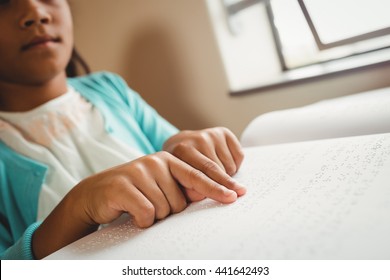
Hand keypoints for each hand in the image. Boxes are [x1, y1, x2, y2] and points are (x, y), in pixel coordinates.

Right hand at [32, 151, 239, 258]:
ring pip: (164, 210)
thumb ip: (182, 188)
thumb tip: (208, 193)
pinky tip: (131, 214)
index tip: (235, 196)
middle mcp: (156, 162)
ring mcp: (139, 171)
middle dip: (169, 211)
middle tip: (151, 204)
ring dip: (154, 217)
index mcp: (169, 160)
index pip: (199, 175)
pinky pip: (147, 213)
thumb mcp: (160, 186)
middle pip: (180, 202)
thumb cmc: (134, 192)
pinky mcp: (123, 186)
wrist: (96, 194)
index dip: (218, 187)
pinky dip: (141, 220)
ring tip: (139, 206)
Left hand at [163, 127, 245, 200]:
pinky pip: (238, 155)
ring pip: (229, 165)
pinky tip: (224, 165)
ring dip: (227, 175)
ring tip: (217, 176)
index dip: (215, 189)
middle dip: (227, 185)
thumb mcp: (177, 179)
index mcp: (181, 150)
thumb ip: (187, 190)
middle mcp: (197, 139)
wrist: (180, 144)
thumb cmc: (180, 168)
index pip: (201, 175)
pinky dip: (235, 165)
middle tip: (236, 195)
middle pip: (218, 169)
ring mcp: (211, 134)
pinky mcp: (223, 132)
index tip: (230, 198)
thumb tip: (202, 195)